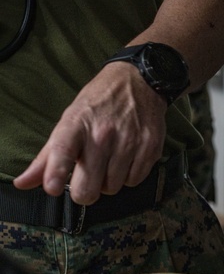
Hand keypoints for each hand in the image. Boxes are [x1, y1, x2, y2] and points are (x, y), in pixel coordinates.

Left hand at [13, 63, 167, 204]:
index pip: (63, 151)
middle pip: (88, 187)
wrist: (138, 82)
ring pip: (112, 188)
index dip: (56, 173)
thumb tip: (23, 183)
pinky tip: (126, 160)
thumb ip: (46, 158)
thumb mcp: (68, 123)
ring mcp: (129, 141)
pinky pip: (134, 181)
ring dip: (108, 181)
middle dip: (85, 191)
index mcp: (76, 124)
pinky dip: (129, 176)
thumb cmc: (98, 105)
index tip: (52, 188)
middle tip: (86, 179)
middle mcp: (103, 133)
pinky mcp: (150, 147)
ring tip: (109, 162)